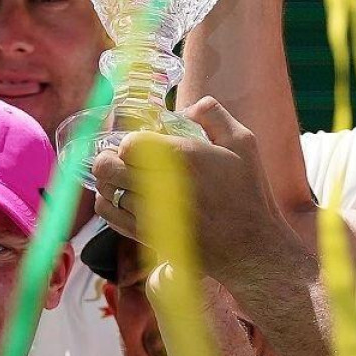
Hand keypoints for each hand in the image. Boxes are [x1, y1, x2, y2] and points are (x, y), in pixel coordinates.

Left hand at [92, 99, 313, 308]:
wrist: (249, 246)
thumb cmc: (247, 193)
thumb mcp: (244, 143)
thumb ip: (214, 115)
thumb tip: (187, 109)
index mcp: (182, 158)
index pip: (130, 144)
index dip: (132, 142)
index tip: (143, 146)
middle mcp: (161, 185)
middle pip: (109, 166)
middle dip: (111, 158)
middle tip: (122, 158)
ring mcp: (151, 213)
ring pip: (107, 190)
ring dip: (110, 181)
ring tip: (122, 178)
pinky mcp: (146, 235)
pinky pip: (109, 215)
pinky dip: (107, 203)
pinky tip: (118, 197)